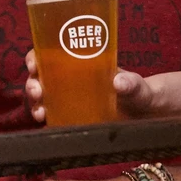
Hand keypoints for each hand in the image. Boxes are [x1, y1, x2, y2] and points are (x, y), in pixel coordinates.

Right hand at [23, 52, 160, 123]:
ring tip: (40, 113)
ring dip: (36, 104)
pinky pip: (53, 118)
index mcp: (81, 64)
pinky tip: (45, 126)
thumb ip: (132, 84)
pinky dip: (45, 121)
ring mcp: (70, 101)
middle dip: (32, 83)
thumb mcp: (138, 87)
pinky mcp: (73, 119)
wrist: (147, 116)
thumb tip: (119, 83)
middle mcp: (70, 81)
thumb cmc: (141, 93)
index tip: (34, 63)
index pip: (50, 55)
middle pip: (41, 78)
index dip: (36, 57)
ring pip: (43, 99)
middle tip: (37, 91)